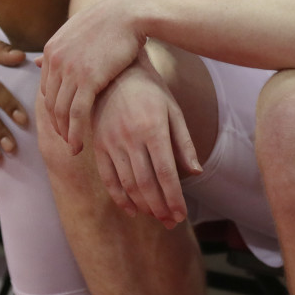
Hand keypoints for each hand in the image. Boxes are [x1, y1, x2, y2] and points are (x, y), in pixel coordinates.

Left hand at [41, 0, 149, 152]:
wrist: (131, 11)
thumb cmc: (113, 21)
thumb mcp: (80, 32)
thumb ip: (61, 50)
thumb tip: (37, 61)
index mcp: (52, 49)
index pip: (46, 87)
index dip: (53, 107)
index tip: (63, 121)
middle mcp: (55, 60)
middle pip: (50, 102)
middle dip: (57, 124)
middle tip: (66, 140)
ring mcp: (69, 69)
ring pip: (60, 111)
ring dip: (65, 133)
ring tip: (73, 147)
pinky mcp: (87, 78)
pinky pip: (76, 113)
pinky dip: (75, 133)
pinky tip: (79, 145)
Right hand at [90, 59, 201, 226]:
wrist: (116, 72)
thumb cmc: (152, 91)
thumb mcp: (173, 110)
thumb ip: (183, 143)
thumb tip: (196, 173)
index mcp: (153, 128)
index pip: (166, 173)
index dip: (174, 198)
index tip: (181, 215)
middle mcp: (131, 137)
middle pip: (146, 183)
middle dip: (160, 207)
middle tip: (171, 222)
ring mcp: (111, 142)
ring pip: (128, 184)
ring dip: (143, 206)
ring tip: (157, 217)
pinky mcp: (98, 145)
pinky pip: (108, 178)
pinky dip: (120, 198)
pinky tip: (132, 209)